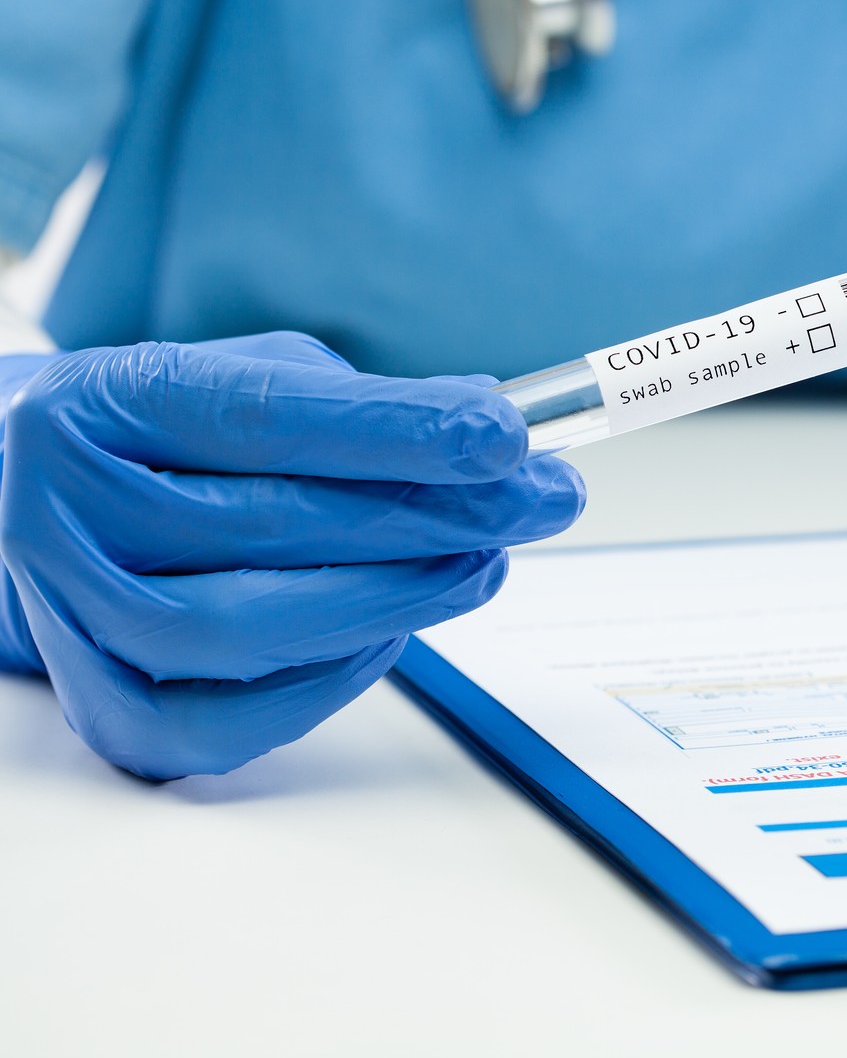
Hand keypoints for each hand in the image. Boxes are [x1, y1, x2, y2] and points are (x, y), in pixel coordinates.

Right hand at [0, 333, 583, 777]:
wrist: (23, 512)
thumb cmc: (163, 441)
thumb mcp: (248, 381)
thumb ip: (359, 405)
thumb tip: (491, 433)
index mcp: (98, 406)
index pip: (264, 417)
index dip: (396, 430)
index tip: (505, 435)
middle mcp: (60, 512)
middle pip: (270, 525)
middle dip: (433, 515)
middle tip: (539, 500)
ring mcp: (70, 619)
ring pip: (247, 630)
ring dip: (394, 598)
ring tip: (484, 562)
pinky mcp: (102, 708)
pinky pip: (232, 720)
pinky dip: (332, 677)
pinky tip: (396, 628)